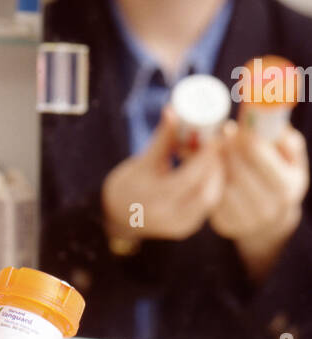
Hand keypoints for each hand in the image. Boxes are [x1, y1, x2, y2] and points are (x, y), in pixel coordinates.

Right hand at [101, 104, 225, 243]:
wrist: (117, 216)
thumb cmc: (127, 185)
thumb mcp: (142, 160)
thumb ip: (162, 138)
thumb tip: (173, 110)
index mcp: (152, 200)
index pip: (188, 178)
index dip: (206, 156)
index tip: (217, 137)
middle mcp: (167, 218)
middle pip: (206, 191)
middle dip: (217, 165)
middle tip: (222, 144)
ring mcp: (179, 226)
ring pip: (211, 199)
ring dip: (218, 175)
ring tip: (217, 156)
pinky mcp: (187, 228)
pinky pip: (208, 205)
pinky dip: (213, 186)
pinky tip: (213, 171)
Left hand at [208, 120, 307, 282]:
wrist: (271, 220)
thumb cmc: (280, 179)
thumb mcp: (292, 161)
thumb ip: (285, 140)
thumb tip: (267, 124)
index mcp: (286, 187)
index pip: (258, 156)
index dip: (243, 138)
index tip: (235, 128)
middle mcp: (269, 208)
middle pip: (236, 169)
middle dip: (225, 149)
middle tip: (217, 136)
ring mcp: (246, 220)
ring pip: (220, 183)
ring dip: (213, 163)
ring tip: (212, 151)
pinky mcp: (225, 225)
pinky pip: (209, 196)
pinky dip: (205, 180)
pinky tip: (206, 169)